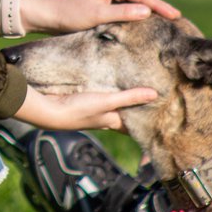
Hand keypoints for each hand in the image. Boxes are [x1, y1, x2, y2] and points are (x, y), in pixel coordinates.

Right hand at [13, 86, 157, 130]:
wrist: (49, 112)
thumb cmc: (78, 111)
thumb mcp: (106, 102)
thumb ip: (129, 98)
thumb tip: (155, 95)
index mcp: (112, 122)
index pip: (134, 126)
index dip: (147, 124)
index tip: (161, 119)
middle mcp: (104, 119)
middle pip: (124, 116)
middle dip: (136, 110)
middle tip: (152, 99)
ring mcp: (93, 111)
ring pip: (113, 108)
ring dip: (122, 101)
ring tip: (135, 88)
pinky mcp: (83, 102)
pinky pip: (101, 99)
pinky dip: (109, 94)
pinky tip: (108, 84)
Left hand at [20, 0, 179, 33]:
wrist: (50, 17)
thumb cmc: (71, 15)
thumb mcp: (98, 15)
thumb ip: (122, 13)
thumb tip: (147, 12)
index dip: (160, 6)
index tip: (177, 15)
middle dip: (158, 9)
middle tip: (178, 20)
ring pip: (135, 5)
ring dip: (149, 14)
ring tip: (168, 24)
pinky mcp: (105, 5)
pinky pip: (127, 10)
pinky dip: (137, 17)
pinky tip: (147, 26)